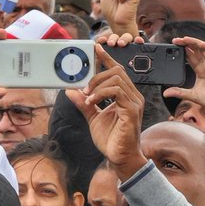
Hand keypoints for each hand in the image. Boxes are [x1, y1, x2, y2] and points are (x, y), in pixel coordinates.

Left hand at [66, 38, 145, 178]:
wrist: (119, 157)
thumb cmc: (111, 138)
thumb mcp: (92, 116)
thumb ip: (84, 102)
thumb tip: (70, 90)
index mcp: (125, 95)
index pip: (117, 71)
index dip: (106, 58)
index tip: (96, 47)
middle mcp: (132, 96)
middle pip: (117, 71)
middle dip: (97, 75)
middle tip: (84, 87)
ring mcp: (134, 103)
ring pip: (117, 79)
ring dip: (97, 85)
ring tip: (87, 96)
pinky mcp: (131, 111)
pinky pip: (117, 93)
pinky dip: (100, 94)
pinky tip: (91, 101)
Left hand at [163, 37, 204, 124]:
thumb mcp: (192, 95)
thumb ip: (179, 92)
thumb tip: (165, 93)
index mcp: (199, 70)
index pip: (189, 56)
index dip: (182, 50)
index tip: (172, 47)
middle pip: (196, 49)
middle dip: (186, 43)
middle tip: (175, 40)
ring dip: (196, 42)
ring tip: (185, 39)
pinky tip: (202, 45)